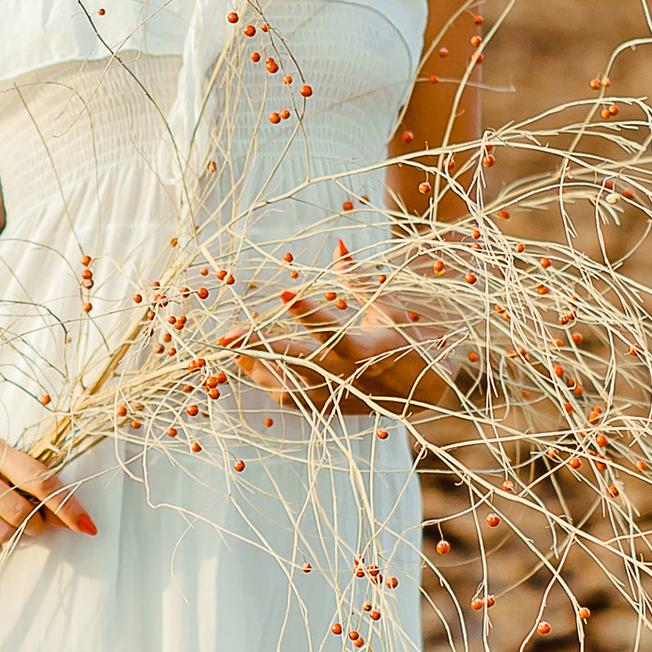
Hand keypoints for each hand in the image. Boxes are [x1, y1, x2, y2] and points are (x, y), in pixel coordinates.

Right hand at [0, 426, 96, 556]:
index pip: (40, 483)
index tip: (87, 526)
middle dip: (35, 523)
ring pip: (3, 534)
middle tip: (27, 517)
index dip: (68, 507)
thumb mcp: (6, 457)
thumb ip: (37, 484)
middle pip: (23, 514)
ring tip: (1, 519)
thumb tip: (74, 519)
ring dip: (12, 535)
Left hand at [244, 275, 429, 405]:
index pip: (332, 329)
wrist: (423, 396)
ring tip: (231, 348)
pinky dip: (267, 381)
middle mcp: (344, 375)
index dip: (308, 312)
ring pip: (284, 386)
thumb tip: (339, 246)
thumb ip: (358, 280)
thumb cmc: (407, 344)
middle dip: (259, 347)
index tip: (285, 294)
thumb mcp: (389, 309)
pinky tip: (250, 363)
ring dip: (255, 367)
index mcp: (364, 349)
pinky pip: (288, 398)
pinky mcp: (326, 406)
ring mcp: (333, 394)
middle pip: (295, 361)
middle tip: (228, 335)